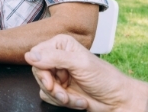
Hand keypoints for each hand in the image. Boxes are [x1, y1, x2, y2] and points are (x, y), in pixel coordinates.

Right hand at [25, 34, 147, 110]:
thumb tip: (29, 55)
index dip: (41, 70)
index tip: (50, 81)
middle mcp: (57, 57)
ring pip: (42, 86)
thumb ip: (54, 58)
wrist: (118, 101)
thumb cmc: (105, 79)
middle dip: (52, 87)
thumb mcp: (79, 64)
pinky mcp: (59, 88)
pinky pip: (47, 96)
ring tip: (75, 98)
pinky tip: (77, 100)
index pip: (36, 54)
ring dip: (59, 96)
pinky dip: (62, 102)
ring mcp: (57, 74)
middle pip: (37, 72)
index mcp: (61, 45)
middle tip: (63, 94)